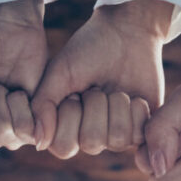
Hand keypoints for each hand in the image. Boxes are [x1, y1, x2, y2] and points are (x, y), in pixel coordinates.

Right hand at [30, 0, 169, 154]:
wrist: (127, 33)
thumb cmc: (88, 50)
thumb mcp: (58, 73)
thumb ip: (43, 106)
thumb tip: (39, 143)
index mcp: (65, 126)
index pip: (64, 146)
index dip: (70, 116)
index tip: (74, 92)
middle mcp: (89, 135)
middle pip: (92, 143)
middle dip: (95, 106)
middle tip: (97, 87)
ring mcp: (115, 134)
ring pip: (117, 139)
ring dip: (117, 105)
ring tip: (116, 90)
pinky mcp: (140, 129)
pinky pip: (139, 136)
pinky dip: (136, 110)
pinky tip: (134, 97)